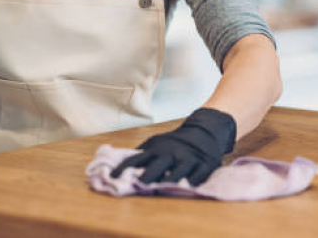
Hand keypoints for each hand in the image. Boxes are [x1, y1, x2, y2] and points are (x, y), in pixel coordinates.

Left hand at [110, 108, 236, 185]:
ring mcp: (189, 159)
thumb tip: (117, 166)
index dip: (124, 168)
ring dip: (172, 178)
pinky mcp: (205, 164)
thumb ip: (141, 154)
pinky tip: (190, 186)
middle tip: (141, 184)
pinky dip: (195, 179)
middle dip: (150, 174)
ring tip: (165, 187)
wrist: (204, 130)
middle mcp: (172, 153)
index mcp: (157, 149)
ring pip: (180, 170)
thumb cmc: (175, 143)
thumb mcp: (157, 143)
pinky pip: (201, 173)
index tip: (111, 177)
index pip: (137, 159)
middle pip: (159, 164)